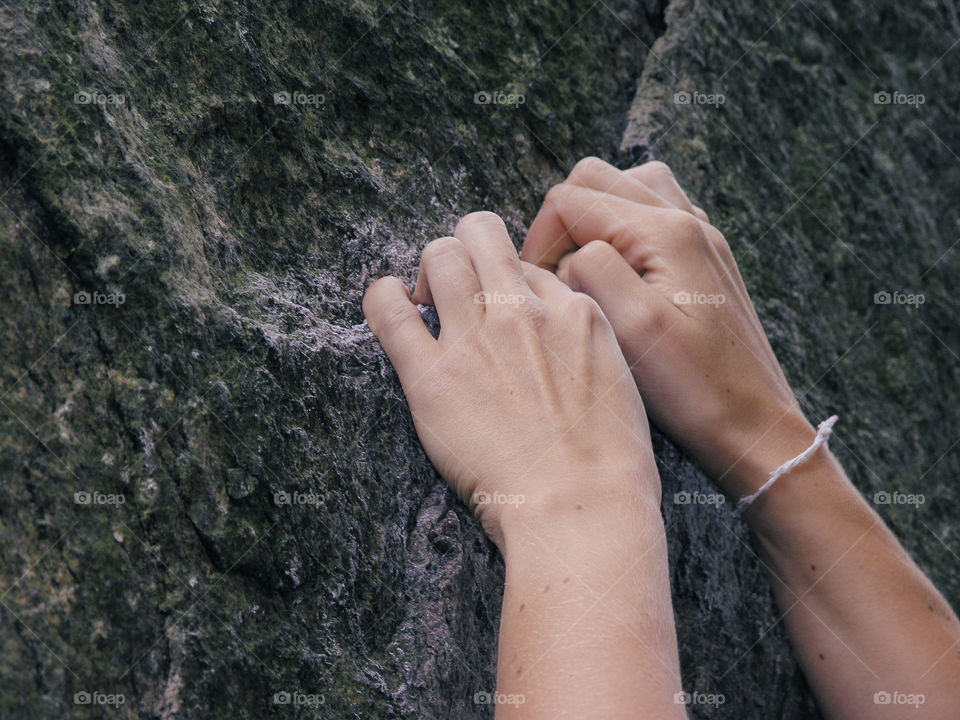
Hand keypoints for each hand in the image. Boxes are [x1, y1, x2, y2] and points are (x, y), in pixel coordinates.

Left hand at [363, 211, 658, 549]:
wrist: (582, 509)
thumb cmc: (612, 466)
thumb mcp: (622, 385)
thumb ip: (587, 349)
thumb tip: (562, 338)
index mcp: (575, 312)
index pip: (530, 268)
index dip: (513, 285)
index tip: (505, 313)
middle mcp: (524, 312)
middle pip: (482, 236)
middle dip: (467, 251)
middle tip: (459, 291)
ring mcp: (477, 339)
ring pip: (440, 256)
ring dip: (431, 270)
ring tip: (427, 300)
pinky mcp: (432, 376)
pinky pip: (389, 310)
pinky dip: (383, 298)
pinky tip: (390, 303)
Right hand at [521, 157, 815, 498]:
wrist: (754, 423)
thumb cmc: (695, 387)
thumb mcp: (632, 330)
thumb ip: (592, 271)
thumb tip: (567, 256)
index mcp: (665, 234)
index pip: (570, 200)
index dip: (540, 239)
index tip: (537, 287)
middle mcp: (686, 222)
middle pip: (596, 178)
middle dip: (562, 221)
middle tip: (555, 276)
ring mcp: (700, 237)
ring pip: (627, 187)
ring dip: (594, 218)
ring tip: (585, 270)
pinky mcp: (704, 258)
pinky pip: (655, 213)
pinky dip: (625, 230)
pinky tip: (621, 275)